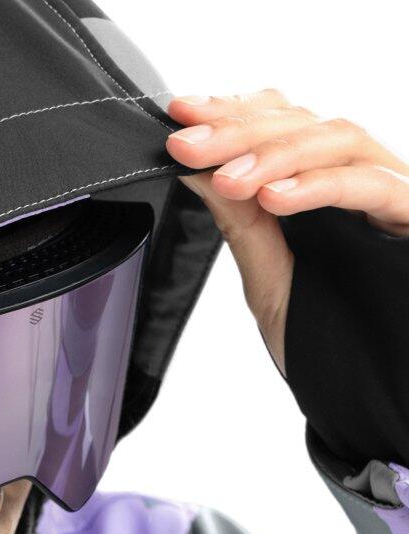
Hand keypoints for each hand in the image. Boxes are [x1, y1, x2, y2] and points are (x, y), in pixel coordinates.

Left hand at [164, 89, 408, 374]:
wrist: (371, 387)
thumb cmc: (324, 337)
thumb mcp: (267, 278)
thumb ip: (239, 223)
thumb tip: (194, 169)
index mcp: (321, 184)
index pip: (280, 122)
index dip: (231, 112)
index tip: (180, 117)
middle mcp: (359, 176)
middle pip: (303, 123)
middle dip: (237, 130)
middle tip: (186, 144)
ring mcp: (391, 192)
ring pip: (338, 139)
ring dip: (273, 153)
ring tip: (227, 178)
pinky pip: (373, 184)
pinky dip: (320, 186)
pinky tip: (274, 198)